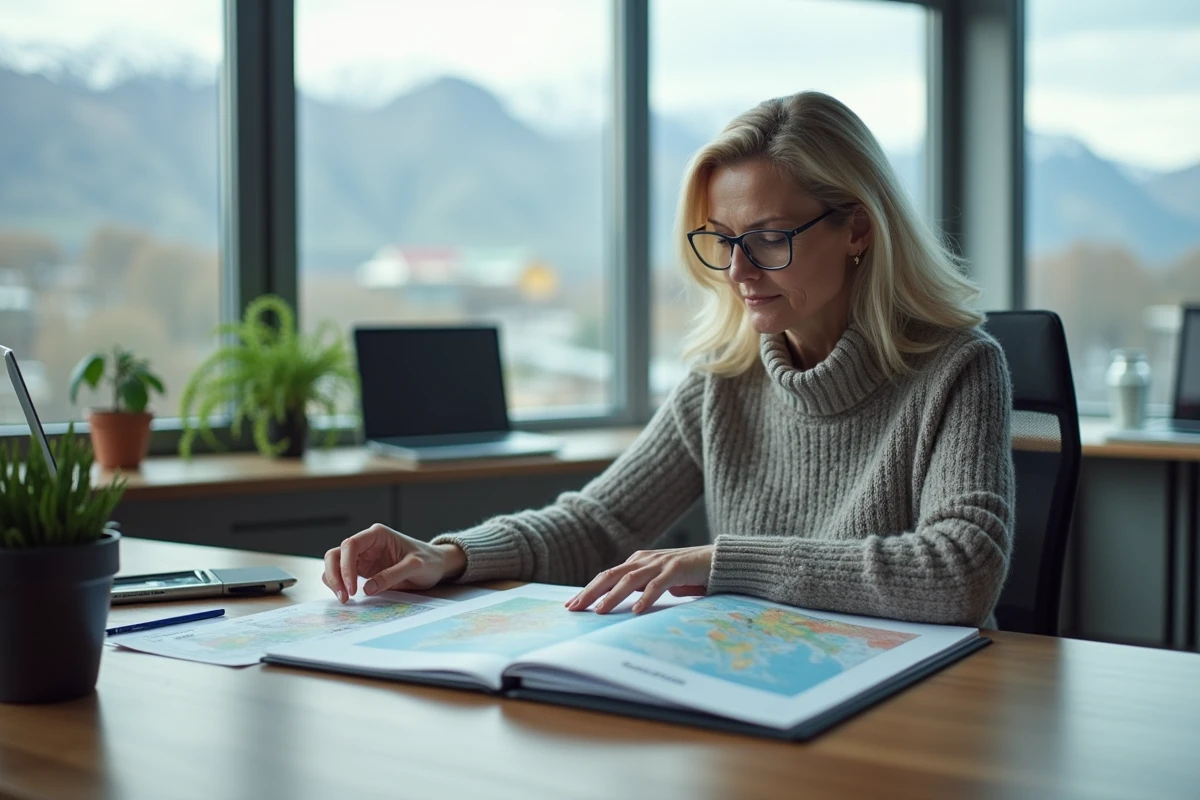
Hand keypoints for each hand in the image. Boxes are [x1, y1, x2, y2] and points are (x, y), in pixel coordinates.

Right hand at [322, 523, 466, 602]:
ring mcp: (362, 557)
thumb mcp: (415, 567)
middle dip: (335, 575)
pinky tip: (347, 597)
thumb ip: (392, 575)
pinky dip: (339, 585)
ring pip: (335, 564)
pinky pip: (342, 575)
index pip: (351, 545)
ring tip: (345, 599)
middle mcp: (366, 544)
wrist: (436, 565)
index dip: (346, 566)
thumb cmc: (429, 560)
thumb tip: (367, 588)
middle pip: (336, 554)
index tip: (353, 587)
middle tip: (344, 597)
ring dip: (334, 581)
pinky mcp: (362, 569)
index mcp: (377, 535)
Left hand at [565, 545, 713, 614]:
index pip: (607, 576)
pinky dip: (646, 597)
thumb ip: (644, 589)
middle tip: (574, 608)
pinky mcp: (677, 569)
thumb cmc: (689, 574)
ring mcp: (660, 563)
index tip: (572, 605)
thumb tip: (628, 606)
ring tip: (600, 612)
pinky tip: (636, 610)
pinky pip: (658, 584)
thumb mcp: (661, 582)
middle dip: (590, 592)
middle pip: (611, 575)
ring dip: (613, 596)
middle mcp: (645, 560)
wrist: (720, 560)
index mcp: (638, 562)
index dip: (588, 590)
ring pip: (630, 579)